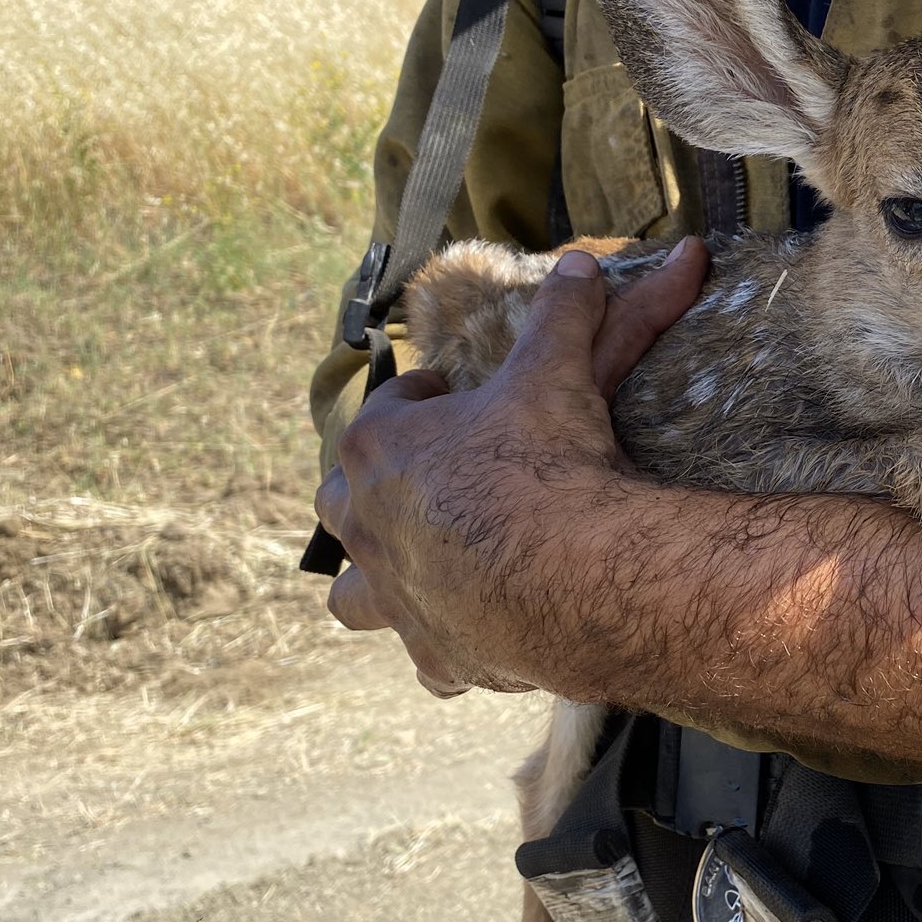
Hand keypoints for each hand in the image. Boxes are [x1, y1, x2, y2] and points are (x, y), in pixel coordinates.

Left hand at [314, 238, 708, 696]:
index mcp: (381, 447)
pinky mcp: (435, 652)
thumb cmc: (548, 463)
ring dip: (378, 583)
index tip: (453, 395)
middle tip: (431, 486)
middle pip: (343, 501)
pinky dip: (447, 646)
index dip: (423, 401)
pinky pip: (427, 657)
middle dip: (375, 492)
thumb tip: (578, 264)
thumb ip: (561, 315)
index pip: (388, 412)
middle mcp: (368, 523)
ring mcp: (395, 594)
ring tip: (420, 574)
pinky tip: (479, 638)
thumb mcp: (555, 373)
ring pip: (353, 594)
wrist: (571, 570)